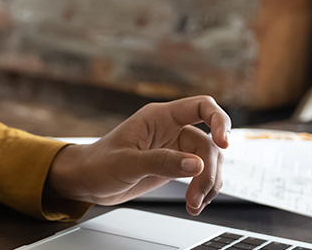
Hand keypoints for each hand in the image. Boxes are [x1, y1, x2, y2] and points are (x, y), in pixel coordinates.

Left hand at [45, 95, 230, 215]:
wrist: (87, 181)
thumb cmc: (98, 165)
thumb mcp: (127, 163)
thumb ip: (161, 162)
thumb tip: (195, 165)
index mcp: (159, 117)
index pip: (201, 106)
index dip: (219, 121)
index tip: (224, 143)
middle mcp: (171, 129)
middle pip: (209, 143)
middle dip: (208, 171)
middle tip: (196, 196)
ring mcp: (175, 148)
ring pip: (209, 162)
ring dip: (208, 185)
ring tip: (194, 205)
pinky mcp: (175, 166)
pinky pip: (201, 175)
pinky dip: (203, 190)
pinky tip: (195, 204)